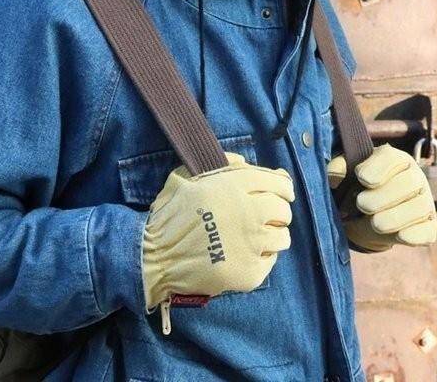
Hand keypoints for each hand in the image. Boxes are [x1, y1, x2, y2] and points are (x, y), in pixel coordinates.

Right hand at [142, 153, 293, 308]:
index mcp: (234, 187)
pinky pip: (270, 262)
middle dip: (277, 211)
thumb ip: (218, 166)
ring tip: (255, 237)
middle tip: (264, 215)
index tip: (281, 191)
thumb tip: (245, 162)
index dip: (283, 186)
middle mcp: (248, 213)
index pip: (278, 183)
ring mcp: (251, 246)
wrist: (153, 258)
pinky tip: (244, 255)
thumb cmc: (169, 215)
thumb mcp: (185, 177)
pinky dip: (262, 258)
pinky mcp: (250, 273)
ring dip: (272, 235)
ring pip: (282, 237)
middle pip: (283, 210)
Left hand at [327, 144, 436, 251]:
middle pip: (409, 182)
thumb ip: (338, 169)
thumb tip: (332, 178)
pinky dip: (413, 235)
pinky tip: (399, 235)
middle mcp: (413, 177)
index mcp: (393, 159)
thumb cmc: (354, 187)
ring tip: (375, 223)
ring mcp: (424, 202)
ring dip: (395, 217)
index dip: (377, 168)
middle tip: (362, 204)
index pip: (391, 158)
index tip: (362, 178)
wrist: (363, 216)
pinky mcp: (427, 227)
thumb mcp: (344, 173)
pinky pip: (426, 231)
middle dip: (383, 196)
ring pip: (419, 207)